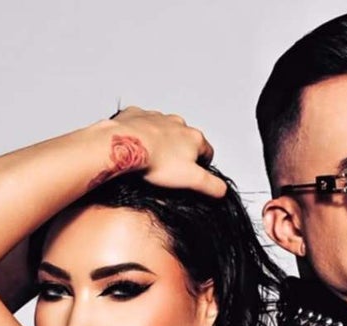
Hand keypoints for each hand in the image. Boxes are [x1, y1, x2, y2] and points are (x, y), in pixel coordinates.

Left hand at [105, 106, 226, 197]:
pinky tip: (134, 145)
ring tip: (149, 158)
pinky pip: (141, 122)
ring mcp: (156, 117)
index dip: (202, 164)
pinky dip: (140, 132)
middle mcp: (177, 123)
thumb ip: (211, 185)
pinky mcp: (136, 114)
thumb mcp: (191, 180)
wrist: (124, 145)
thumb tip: (222, 190)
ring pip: (163, 129)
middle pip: (185, 139)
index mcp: (194, 137)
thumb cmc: (156, 161)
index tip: (192, 174)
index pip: (207, 151)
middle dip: (179, 151)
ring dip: (160, 141)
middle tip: (167, 169)